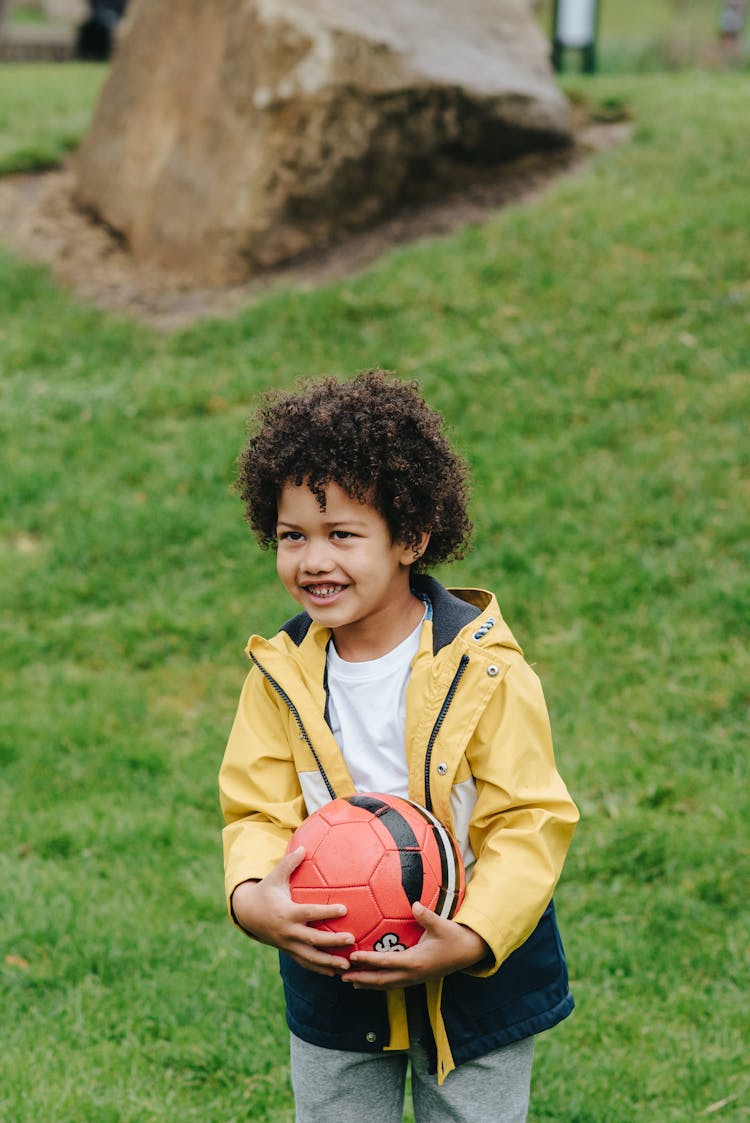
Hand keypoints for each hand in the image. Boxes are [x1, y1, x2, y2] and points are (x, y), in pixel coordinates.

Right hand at [230, 847, 353, 976]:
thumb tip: (304, 846)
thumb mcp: (275, 876)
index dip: (327, 912)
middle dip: (332, 941)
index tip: (345, 909)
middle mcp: (288, 932)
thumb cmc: (266, 891)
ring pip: (310, 957)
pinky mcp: (289, 952)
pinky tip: (336, 973)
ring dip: (329, 962)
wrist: (248, 914)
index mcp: (286, 912)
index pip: (309, 913)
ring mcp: (288, 945)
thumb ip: (289, 862)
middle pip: (312, 939)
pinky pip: (305, 963)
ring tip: (347, 965)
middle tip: (352, 939)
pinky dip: (320, 969)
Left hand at [340, 902, 489, 989]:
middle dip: (360, 978)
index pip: (386, 962)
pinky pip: (393, 984)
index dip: (367, 961)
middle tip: (340, 975)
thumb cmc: (453, 936)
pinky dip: (378, 983)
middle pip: (381, 980)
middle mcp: (412, 974)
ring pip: (386, 985)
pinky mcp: (416, 979)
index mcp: (416, 961)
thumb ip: (427, 916)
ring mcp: (414, 979)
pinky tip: (369, 981)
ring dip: (367, 984)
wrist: (468, 953)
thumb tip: (415, 904)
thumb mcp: (442, 925)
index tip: (351, 957)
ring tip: (348, 981)